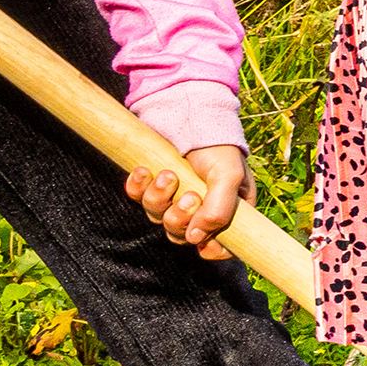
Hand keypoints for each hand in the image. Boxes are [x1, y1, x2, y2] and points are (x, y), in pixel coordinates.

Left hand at [126, 142, 250, 249]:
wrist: (191, 115)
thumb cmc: (218, 147)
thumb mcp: (229, 177)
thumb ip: (219, 209)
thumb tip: (196, 239)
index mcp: (227, 211)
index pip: (221, 245)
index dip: (211, 250)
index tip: (203, 243)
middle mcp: (199, 210)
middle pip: (182, 235)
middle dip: (180, 218)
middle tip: (189, 196)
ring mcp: (173, 199)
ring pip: (158, 217)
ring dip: (160, 198)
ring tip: (168, 175)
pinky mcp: (151, 186)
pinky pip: (137, 198)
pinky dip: (139, 187)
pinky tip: (144, 171)